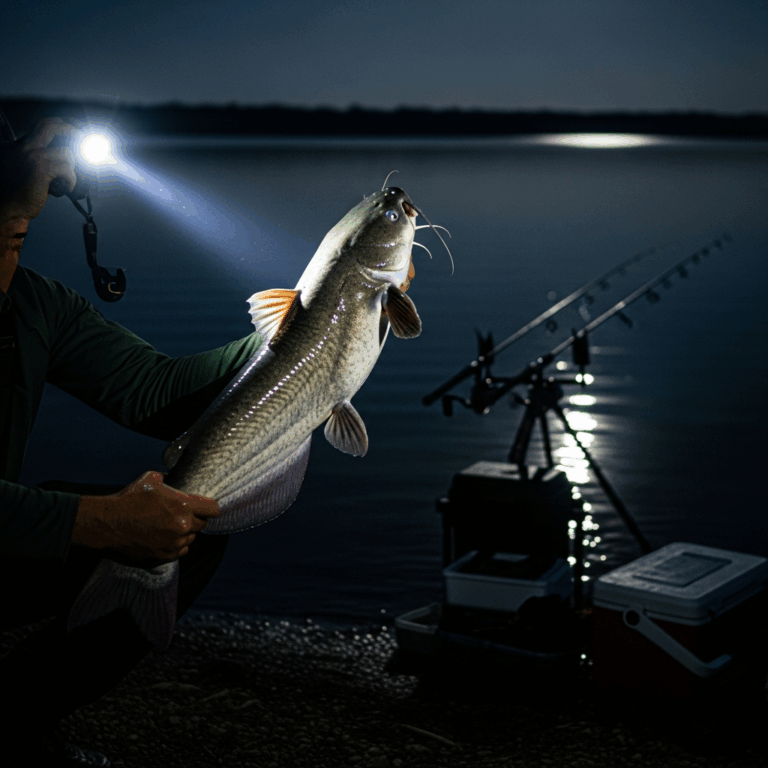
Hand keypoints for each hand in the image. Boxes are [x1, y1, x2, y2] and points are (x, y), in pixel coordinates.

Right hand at [0, 117, 77, 228]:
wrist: (6, 209)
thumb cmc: (16, 195)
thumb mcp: (24, 170)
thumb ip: (39, 160)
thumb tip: (68, 157)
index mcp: (16, 145)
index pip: (41, 126)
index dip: (62, 125)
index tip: (75, 129)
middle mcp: (21, 146)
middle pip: (51, 125)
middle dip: (72, 128)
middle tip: (83, 137)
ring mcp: (30, 155)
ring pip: (65, 152)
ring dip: (72, 168)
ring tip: (66, 180)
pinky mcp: (40, 168)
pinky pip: (67, 169)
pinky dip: (71, 180)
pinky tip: (66, 188)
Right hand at [73, 471, 220, 559]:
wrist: (108, 523)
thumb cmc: (129, 499)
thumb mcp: (151, 479)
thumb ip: (169, 478)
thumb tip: (174, 477)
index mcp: (183, 506)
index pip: (213, 509)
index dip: (210, 507)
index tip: (206, 507)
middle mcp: (183, 526)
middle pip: (203, 524)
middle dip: (195, 519)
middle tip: (182, 514)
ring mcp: (174, 543)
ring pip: (191, 538)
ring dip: (185, 532)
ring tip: (168, 525)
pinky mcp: (165, 556)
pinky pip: (181, 550)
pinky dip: (176, 545)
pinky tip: (164, 536)